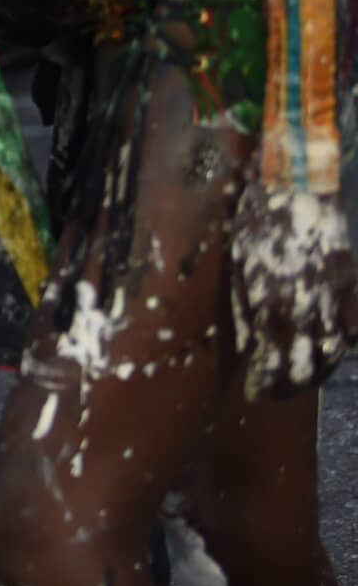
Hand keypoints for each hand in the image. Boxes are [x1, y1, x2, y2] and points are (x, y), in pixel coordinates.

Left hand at [230, 184, 356, 398]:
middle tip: (278, 395)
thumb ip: (244, 307)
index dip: (262, 381)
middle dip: (289, 386)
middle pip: (302, 365)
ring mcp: (330, 301)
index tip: (254, 393)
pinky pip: (350, 330)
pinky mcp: (349, 288)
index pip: (267, 359)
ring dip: (316, 374)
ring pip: (329, 353)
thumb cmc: (258, 223)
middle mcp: (301, 309)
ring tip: (302, 384)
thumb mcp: (239, 263)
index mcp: (268, 304)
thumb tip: (246, 344)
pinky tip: (330, 354)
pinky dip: (341, 347)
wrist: (298, 191)